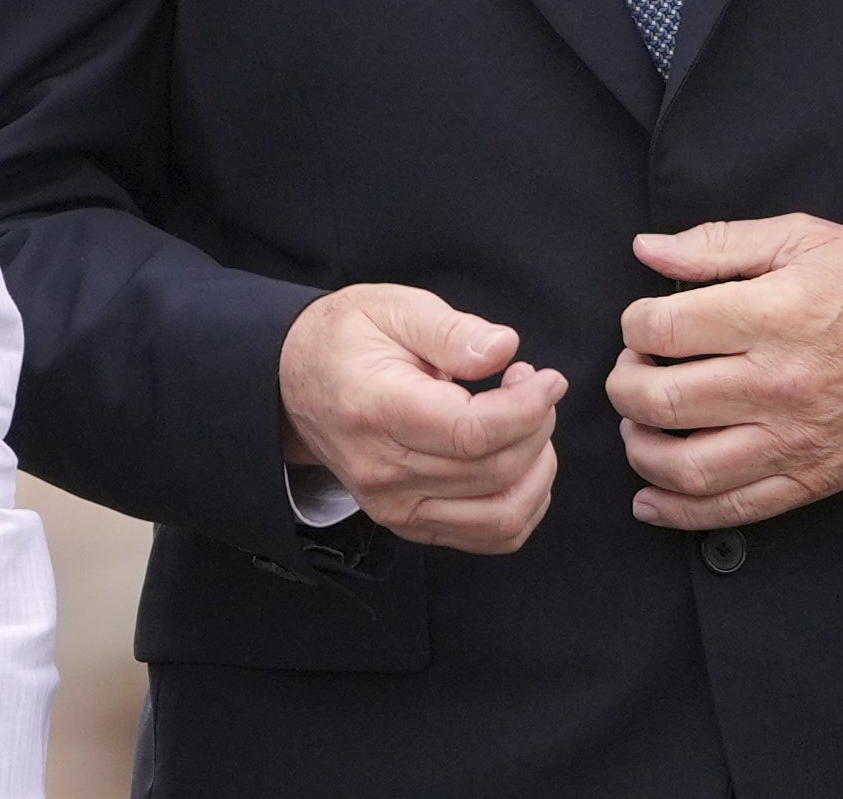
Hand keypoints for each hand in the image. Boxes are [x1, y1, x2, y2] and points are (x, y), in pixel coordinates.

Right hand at [277, 285, 568, 552]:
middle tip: (532, 385)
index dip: (527, 409)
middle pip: (494, 472)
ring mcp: (394, 506)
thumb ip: (450, 330)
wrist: (293, 384)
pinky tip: (523, 463)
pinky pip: (491, 536)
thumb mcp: (391, 307)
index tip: (548, 379)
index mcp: (377, 409)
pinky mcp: (409, 524)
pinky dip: (525, 505)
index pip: (471, 433)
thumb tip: (504, 350)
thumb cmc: (346, 339)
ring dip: (538, 470)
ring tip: (529, 424)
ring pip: (502, 515)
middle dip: (536, 427)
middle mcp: (383, 470)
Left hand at [607, 215, 842, 531]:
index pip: (663, 329)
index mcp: (772, 317)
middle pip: (663, 400)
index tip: (642, 322)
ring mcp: (796, 440)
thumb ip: (718, 243)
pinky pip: (735, 510)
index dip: (633, 323)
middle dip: (624, 385)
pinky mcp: (813, 479)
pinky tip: (650, 497)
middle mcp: (779, 385)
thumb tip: (647, 249)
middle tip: (631, 369)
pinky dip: (679, 511)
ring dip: (640, 450)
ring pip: (688, 466)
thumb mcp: (802, 238)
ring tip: (638, 425)